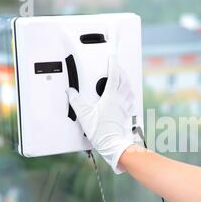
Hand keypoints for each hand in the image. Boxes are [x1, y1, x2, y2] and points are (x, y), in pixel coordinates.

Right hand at [66, 56, 133, 173]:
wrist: (112, 144)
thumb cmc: (100, 130)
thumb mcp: (83, 114)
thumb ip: (75, 100)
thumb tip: (70, 92)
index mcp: (110, 96)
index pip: (114, 76)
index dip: (113, 65)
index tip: (112, 57)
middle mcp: (120, 100)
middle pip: (124, 80)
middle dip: (121, 71)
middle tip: (117, 66)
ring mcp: (125, 107)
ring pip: (130, 90)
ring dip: (127, 82)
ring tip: (123, 79)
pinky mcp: (126, 115)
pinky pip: (130, 101)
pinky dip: (129, 95)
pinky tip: (127, 97)